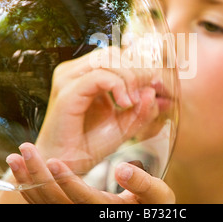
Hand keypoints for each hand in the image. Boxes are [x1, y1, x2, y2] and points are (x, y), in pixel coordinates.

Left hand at [6, 142, 174, 203]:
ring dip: (28, 182)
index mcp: (108, 212)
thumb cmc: (154, 207)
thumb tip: (122, 169)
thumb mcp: (158, 196)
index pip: (82, 199)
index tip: (53, 160)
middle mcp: (87, 217)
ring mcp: (77, 216)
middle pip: (56, 201)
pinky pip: (45, 205)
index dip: (67, 181)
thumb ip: (143, 183)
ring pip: (45, 204)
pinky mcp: (70, 211)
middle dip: (37, 175)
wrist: (145, 217)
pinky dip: (30, 189)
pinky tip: (22, 173)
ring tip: (14, 158)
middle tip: (24, 149)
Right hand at [35, 46, 160, 173]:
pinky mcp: (67, 93)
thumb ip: (141, 109)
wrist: (67, 167)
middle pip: (112, 53)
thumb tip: (153, 90)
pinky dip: (118, 86)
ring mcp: (67, 80)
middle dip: (136, 69)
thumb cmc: (90, 145)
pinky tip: (125, 104)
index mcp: (84, 74)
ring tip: (134, 101)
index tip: (155, 83)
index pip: (114, 55)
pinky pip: (99, 76)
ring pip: (106, 60)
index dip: (138, 65)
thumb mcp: (124, 125)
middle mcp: (73, 72)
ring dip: (129, 77)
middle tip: (149, 89)